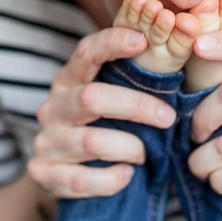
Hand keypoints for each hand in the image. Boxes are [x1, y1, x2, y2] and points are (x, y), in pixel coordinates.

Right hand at [27, 27, 176, 198]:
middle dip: (136, 106)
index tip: (143, 41)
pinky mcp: (43, 173)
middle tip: (168, 118)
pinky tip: (126, 174)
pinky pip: (83, 179)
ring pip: (92, 142)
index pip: (86, 52)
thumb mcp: (112, 100)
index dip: (112, 43)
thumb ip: (132, 82)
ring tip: (144, 153)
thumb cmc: (103, 128)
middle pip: (91, 98)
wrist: (64, 175)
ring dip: (129, 148)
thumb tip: (177, 59)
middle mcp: (52, 107)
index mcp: (69, 80)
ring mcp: (46, 140)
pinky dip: (112, 179)